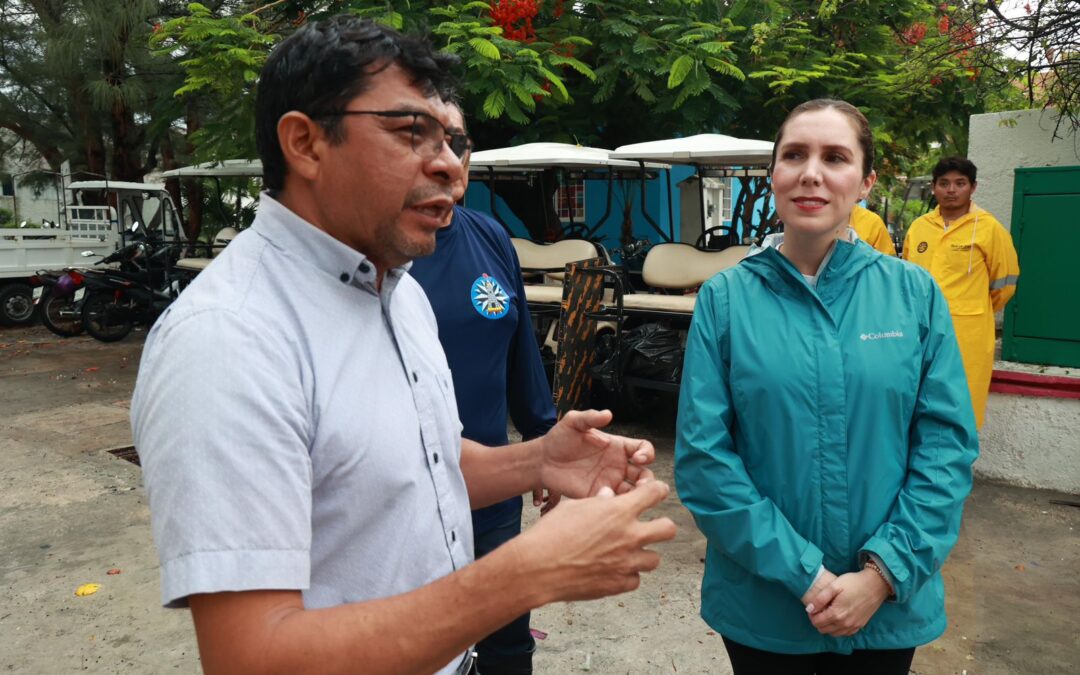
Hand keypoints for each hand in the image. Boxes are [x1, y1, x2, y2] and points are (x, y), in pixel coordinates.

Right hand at [513, 480, 676, 601]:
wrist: (538, 568)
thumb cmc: (551, 533)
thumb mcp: (574, 507)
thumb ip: (598, 502)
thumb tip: (609, 496)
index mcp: (619, 511)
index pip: (655, 492)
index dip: (657, 489)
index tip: (656, 492)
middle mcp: (629, 536)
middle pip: (668, 529)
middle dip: (662, 526)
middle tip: (650, 527)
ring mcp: (626, 562)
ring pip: (655, 559)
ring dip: (644, 554)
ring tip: (626, 553)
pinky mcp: (619, 584)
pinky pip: (635, 579)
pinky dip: (627, 575)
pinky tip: (612, 570)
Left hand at [536, 409, 654, 498]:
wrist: (542, 460)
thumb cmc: (559, 438)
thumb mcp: (573, 422)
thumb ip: (590, 417)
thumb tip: (608, 414)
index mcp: (617, 446)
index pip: (644, 449)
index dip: (647, 453)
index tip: (639, 458)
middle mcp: (618, 465)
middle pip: (644, 474)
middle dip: (648, 480)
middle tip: (642, 485)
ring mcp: (609, 482)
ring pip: (633, 492)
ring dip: (637, 496)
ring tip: (631, 498)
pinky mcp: (597, 496)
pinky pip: (614, 503)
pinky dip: (617, 505)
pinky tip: (610, 503)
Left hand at [806, 569, 890, 636]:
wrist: (875, 585)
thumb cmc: (854, 583)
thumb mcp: (834, 586)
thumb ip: (820, 599)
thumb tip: (809, 609)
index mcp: (836, 614)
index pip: (816, 622)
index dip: (811, 614)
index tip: (814, 606)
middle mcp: (844, 624)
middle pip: (823, 629)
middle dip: (818, 620)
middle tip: (821, 608)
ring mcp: (853, 626)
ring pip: (833, 633)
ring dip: (827, 625)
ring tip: (829, 612)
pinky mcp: (859, 626)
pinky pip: (844, 633)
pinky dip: (838, 628)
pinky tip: (838, 617)